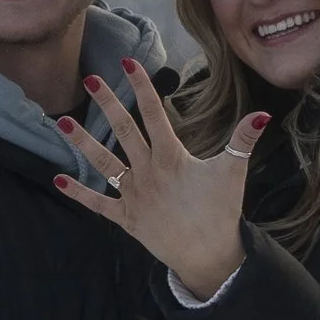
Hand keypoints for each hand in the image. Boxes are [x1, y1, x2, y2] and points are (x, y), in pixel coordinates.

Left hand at [51, 58, 268, 300]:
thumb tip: (262, 113)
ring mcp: (133, 194)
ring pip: (103, 163)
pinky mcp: (124, 217)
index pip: (153, 114)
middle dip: (107, 104)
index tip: (127, 64)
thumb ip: (243, 140)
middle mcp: (147, 172)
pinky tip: (57, 180)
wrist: (208, 255)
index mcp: (171, 157)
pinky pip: (97, 204)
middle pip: (123, 132)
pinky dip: (78, 193)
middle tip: (89, 79)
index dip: (142, 87)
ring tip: (62, 122)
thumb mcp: (234, 172)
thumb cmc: (221, 211)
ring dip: (83, 142)